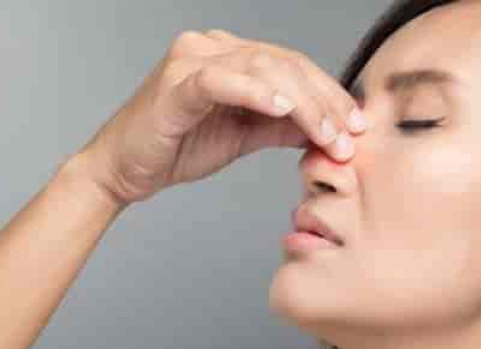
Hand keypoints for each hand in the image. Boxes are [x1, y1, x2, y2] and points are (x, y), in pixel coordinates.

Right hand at [73, 29, 366, 205]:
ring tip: (327, 134)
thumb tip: (327, 130)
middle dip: (324, 102)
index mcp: (229, 55)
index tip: (356, 125)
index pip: (292, 65)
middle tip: (349, 137)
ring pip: (262, 69)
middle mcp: (211, 47)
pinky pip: (222, 81)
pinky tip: (282, 109)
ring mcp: (191, 60)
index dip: (329, 94)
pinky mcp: (175, 83)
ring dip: (302, 104)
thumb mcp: (243, 136)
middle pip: (284, 64)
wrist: (124, 170)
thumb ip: (282, 127)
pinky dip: (254, 93)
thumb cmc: (177, 148)